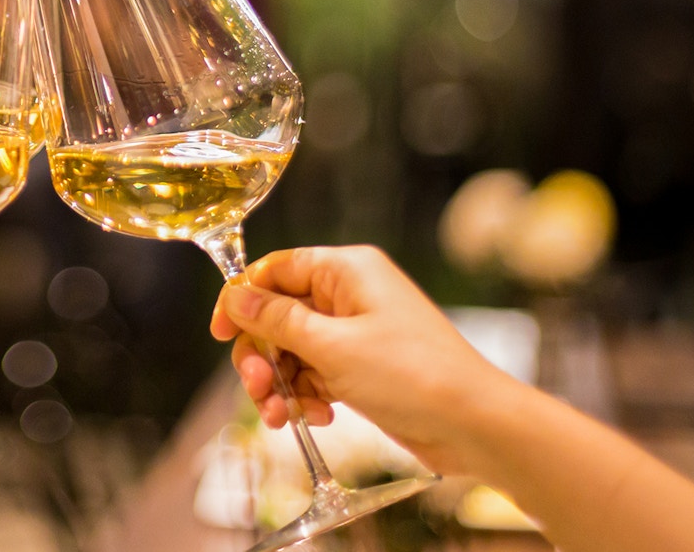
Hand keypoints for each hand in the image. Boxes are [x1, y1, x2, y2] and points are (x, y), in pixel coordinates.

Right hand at [210, 245, 513, 474]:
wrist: (473, 424)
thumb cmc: (413, 375)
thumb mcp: (332, 347)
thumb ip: (277, 320)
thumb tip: (235, 296)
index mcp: (347, 271)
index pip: (275, 270)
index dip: (242, 300)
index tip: (220, 334)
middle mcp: (350, 295)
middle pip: (277, 316)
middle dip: (262, 356)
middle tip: (259, 390)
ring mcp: (356, 332)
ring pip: (292, 351)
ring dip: (281, 384)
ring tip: (284, 417)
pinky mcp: (362, 366)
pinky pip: (315, 373)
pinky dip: (307, 397)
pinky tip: (318, 419)